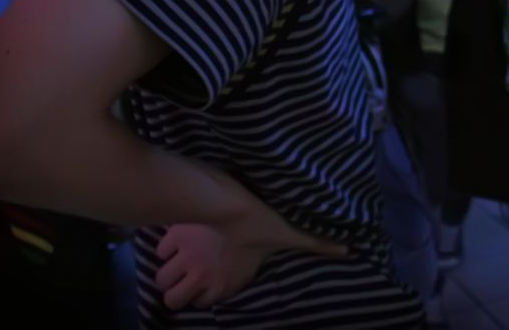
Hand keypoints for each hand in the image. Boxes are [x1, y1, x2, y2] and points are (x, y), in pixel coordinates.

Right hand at [155, 203, 346, 310]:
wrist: (231, 204)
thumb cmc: (263, 224)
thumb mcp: (291, 237)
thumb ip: (317, 245)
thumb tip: (349, 251)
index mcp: (225, 282)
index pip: (200, 305)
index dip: (201, 298)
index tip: (206, 286)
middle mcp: (199, 275)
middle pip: (170, 299)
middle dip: (176, 291)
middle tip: (187, 277)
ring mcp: (182, 258)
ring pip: (161, 279)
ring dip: (168, 271)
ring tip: (179, 260)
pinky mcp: (172, 236)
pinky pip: (159, 250)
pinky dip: (165, 246)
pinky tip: (177, 237)